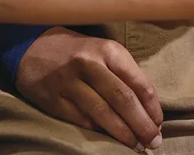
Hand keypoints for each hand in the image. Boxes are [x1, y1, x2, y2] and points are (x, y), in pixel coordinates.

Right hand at [15, 27, 162, 151]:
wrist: (34, 48)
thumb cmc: (80, 51)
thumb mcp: (106, 51)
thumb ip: (124, 73)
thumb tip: (147, 106)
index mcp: (109, 50)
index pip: (137, 82)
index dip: (151, 106)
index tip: (159, 123)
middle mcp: (91, 64)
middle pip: (122, 99)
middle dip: (141, 123)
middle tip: (154, 141)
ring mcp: (70, 83)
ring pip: (102, 113)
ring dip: (122, 133)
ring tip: (136, 146)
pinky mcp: (53, 99)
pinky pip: (81, 120)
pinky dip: (98, 132)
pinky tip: (110, 141)